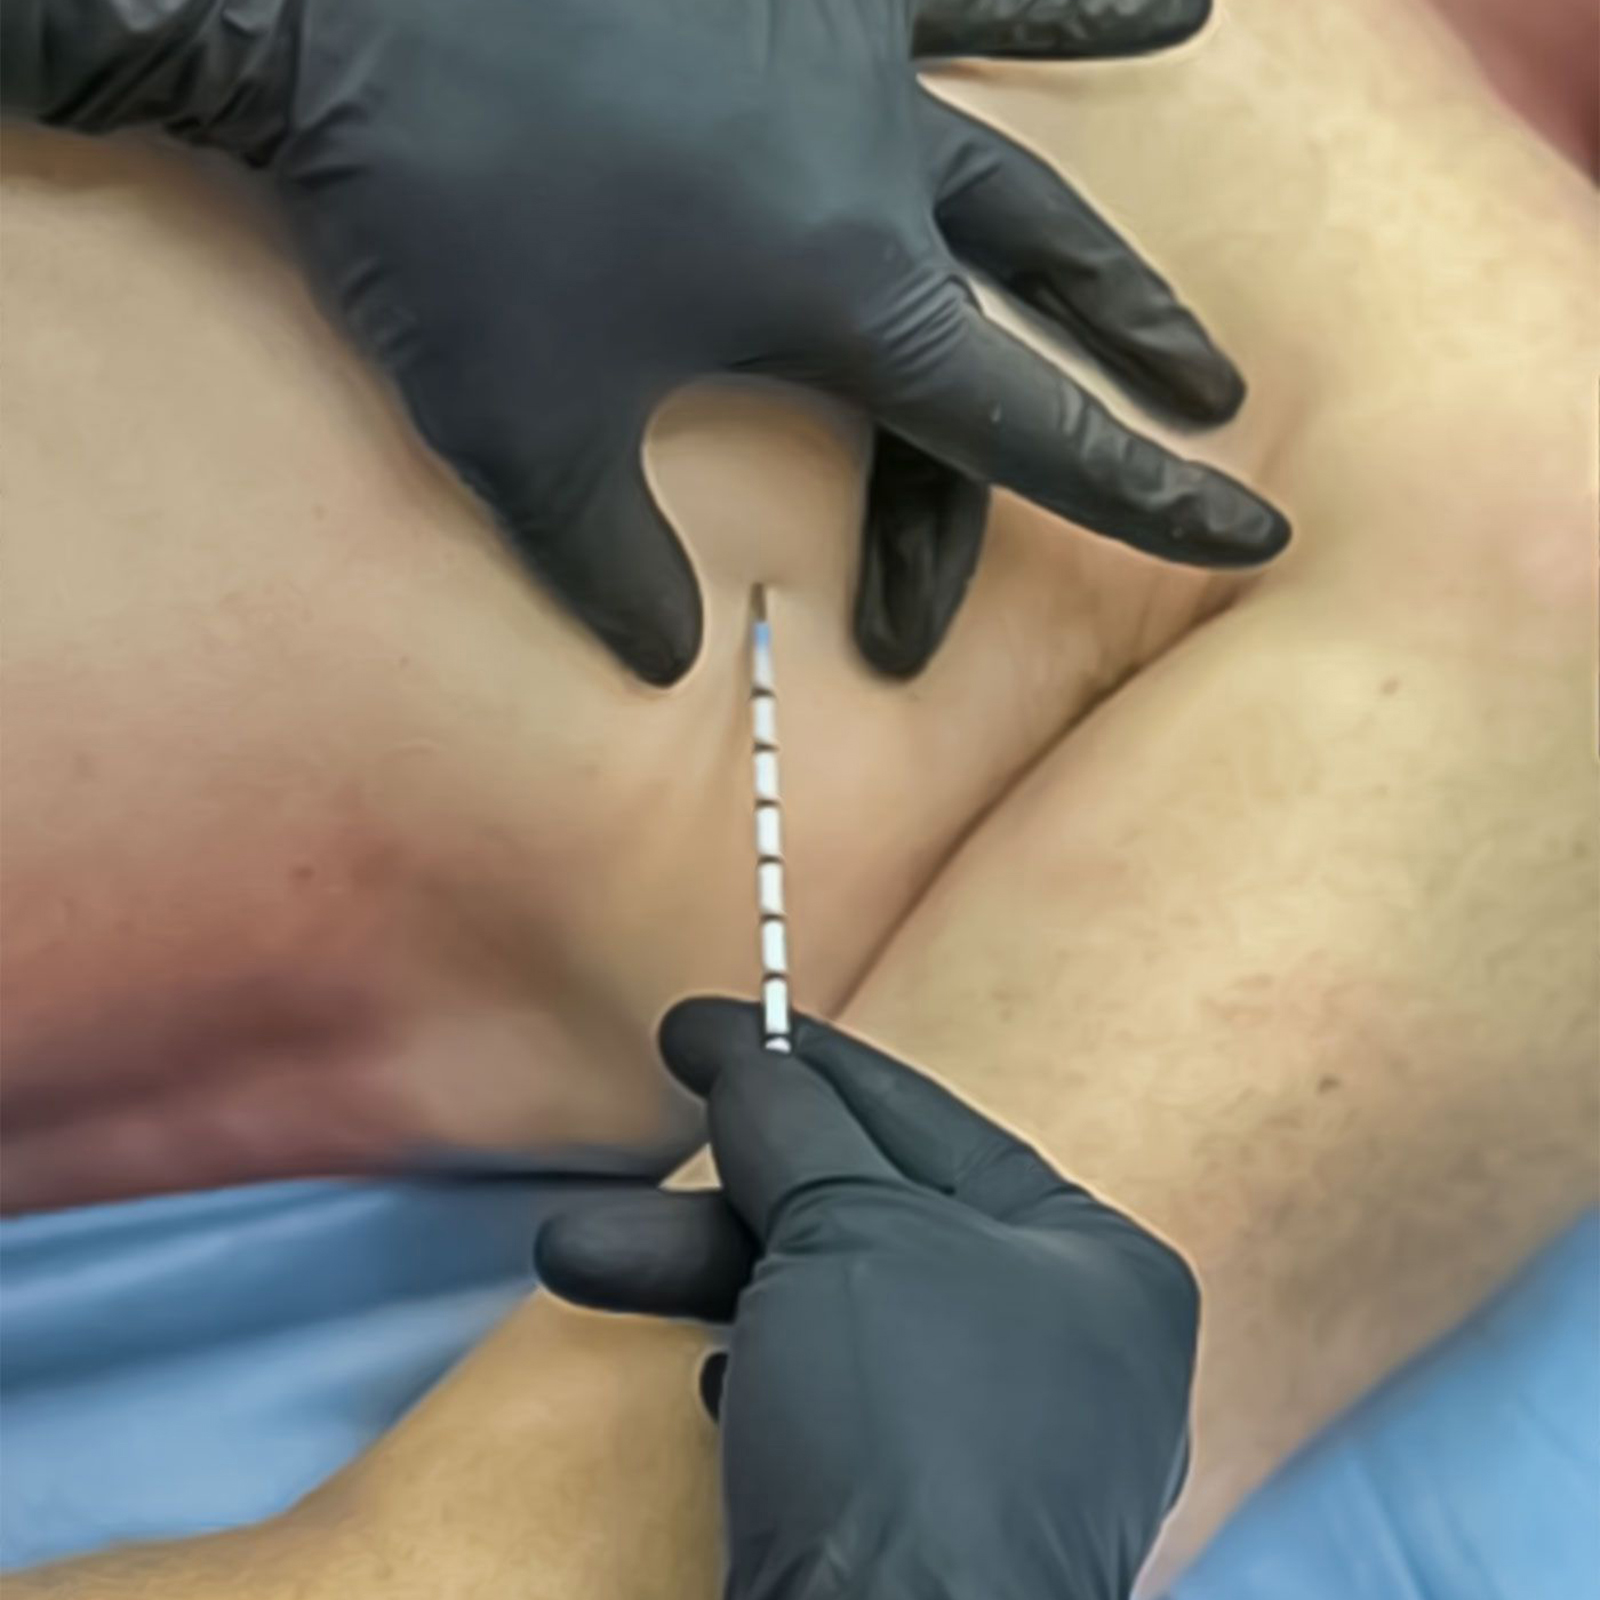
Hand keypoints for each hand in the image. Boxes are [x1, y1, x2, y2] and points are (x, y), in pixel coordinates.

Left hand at [8, 0, 1287, 683]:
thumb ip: (613, 570)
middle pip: (1042, 296)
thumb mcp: (517, 437)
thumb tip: (672, 661)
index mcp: (841, 295)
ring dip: (1113, 227)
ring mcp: (849, 49)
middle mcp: (882, 169)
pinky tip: (1172, 4)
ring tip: (1185, 269)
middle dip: (1139, 362)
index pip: (1026, 427)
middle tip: (1208, 411)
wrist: (333, 2)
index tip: (1246, 534)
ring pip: (1029, 148)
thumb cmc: (428, 226)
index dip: (1141, 497)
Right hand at [537, 1000, 1199, 1599]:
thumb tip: (749, 1059)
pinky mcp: (918, 1527)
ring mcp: (992, 1447)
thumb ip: (795, 1128)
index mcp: (1094, 1265)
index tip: (700, 1020)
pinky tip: (711, 1390)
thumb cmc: (906, 1434)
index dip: (801, 1057)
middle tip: (645, 1103)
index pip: (923, 1120)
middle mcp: (1060, 1351)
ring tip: (579, 1258)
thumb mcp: (849, 1233)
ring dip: (702, 1274)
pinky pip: (823, 1406)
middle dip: (729, 1177)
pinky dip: (754, 1376)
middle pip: (864, 1214)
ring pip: (828, 1309)